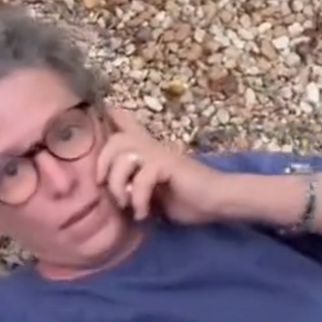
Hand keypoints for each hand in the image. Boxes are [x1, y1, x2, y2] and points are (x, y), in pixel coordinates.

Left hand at [94, 108, 228, 223]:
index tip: (108, 109)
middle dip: (103, 164)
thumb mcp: (155, 195)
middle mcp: (153, 149)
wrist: (218, 202)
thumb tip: (116, 193)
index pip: (129, 127)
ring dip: (118, 185)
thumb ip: (137, 188)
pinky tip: (143, 213)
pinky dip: (138, 198)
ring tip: (126, 205)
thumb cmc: (190, 202)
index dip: (115, 116)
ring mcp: (161, 155)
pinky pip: (142, 177)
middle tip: (104, 186)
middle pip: (117, 140)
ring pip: (124, 158)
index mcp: (150, 153)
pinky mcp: (168, 164)